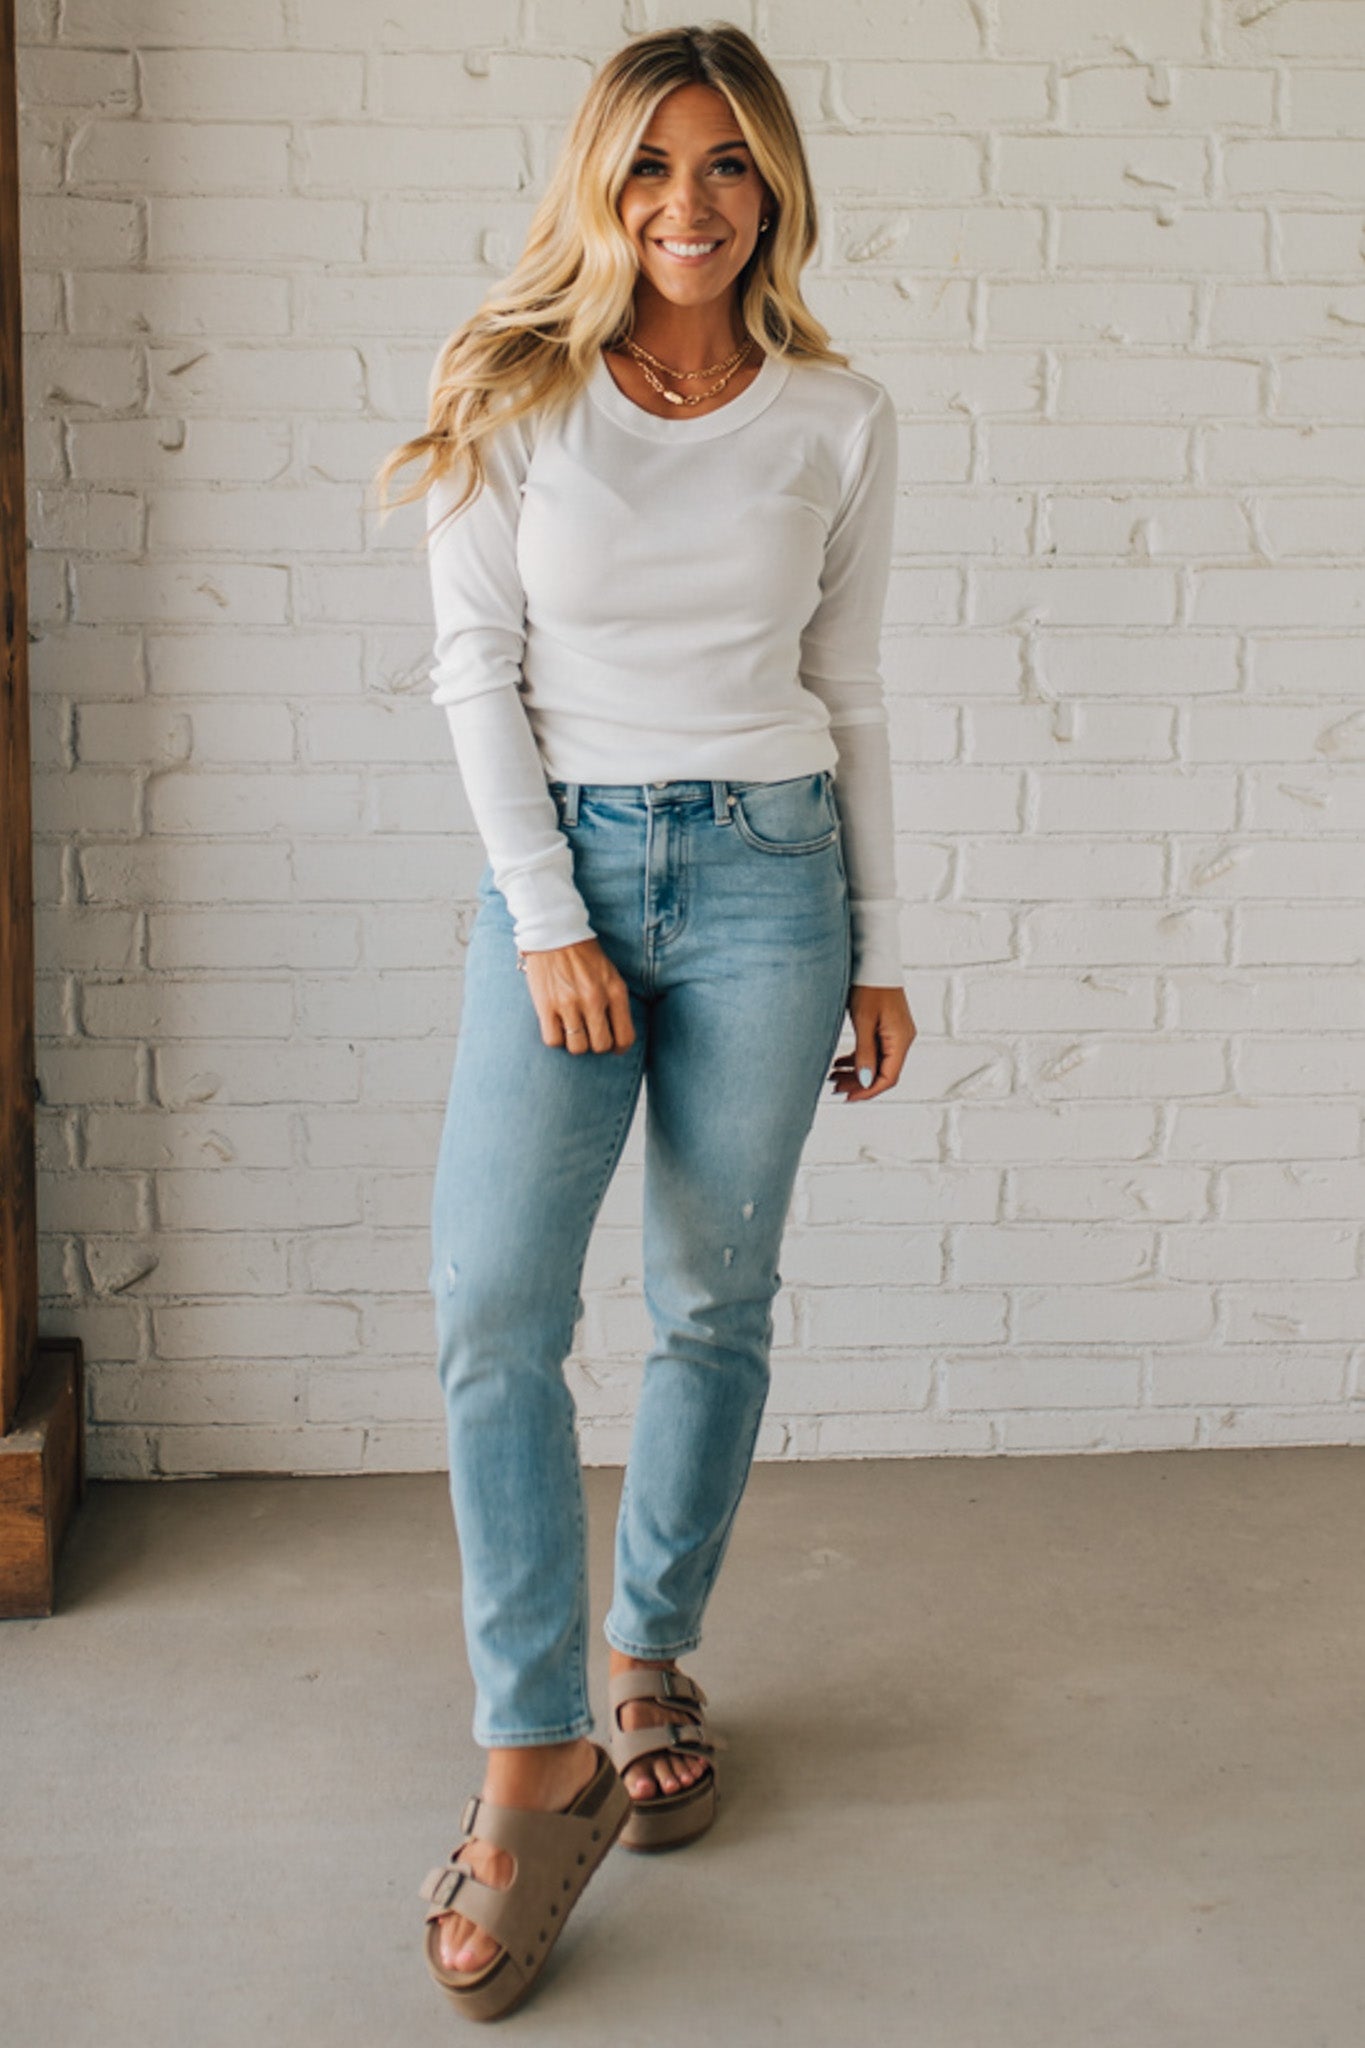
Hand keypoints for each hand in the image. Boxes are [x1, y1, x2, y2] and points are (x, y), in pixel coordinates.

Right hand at [517, 937, 635, 1053]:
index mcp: (614, 991)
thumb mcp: (609, 974)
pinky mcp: (546, 1005)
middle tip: (589, 1034)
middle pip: (600, 1046)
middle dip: (595, 1044)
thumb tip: (615, 1034)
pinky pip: (553, 1040)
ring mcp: (569, 1003)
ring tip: (571, 1029)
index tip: (613, 1046)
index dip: (619, 1048)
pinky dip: (555, 1038)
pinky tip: (556, 1025)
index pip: (625, 1036)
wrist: (553, 931)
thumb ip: (615, 1002)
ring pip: (577, 1047)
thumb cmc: (583, 954)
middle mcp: (594, 999)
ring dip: (575, 1043)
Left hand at [829, 984, 916, 1101]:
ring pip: (876, 1063)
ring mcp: (895, 1033)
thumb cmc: (870, 985)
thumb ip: (864, 1053)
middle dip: (858, 1083)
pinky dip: (857, 1059)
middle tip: (834, 1088)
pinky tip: (839, 1062)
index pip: (888, 1077)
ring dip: (856, 1072)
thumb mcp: (864, 1021)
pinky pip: (873, 1051)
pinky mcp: (886, 1028)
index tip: (848, 1097)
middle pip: (882, 1072)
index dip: (868, 1091)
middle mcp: (902, 1039)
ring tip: (833, 1077)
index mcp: (900, 1040)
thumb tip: (865, 1081)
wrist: (873, 960)